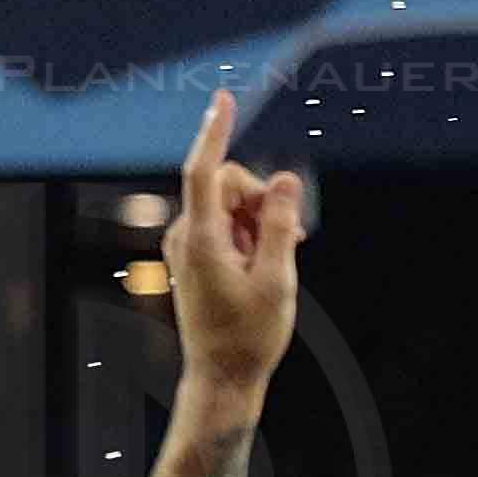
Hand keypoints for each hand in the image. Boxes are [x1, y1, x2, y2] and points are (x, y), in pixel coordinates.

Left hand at [132, 89, 310, 402]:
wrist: (222, 377)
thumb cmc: (250, 336)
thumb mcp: (278, 280)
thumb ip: (281, 226)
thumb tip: (284, 181)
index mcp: (202, 239)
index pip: (204, 171)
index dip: (216, 132)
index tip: (224, 99)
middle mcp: (185, 235)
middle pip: (226, 186)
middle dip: (261, 200)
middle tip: (292, 237)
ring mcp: (186, 246)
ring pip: (227, 207)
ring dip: (258, 222)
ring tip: (278, 263)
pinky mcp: (192, 256)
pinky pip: (223, 226)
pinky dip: (248, 235)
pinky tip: (266, 265)